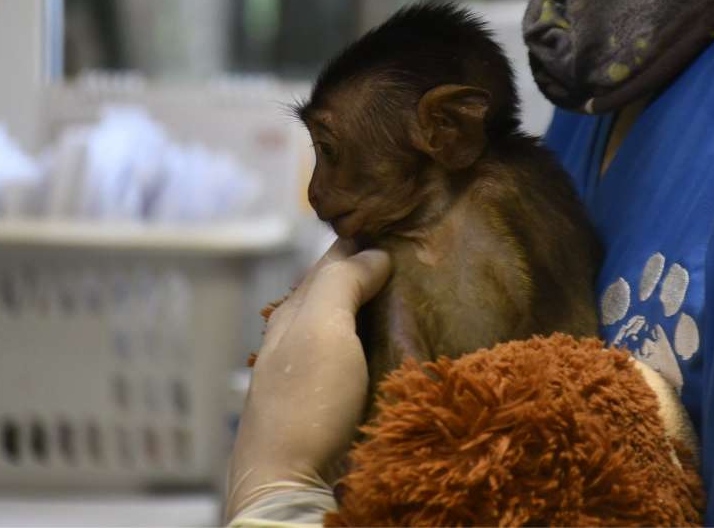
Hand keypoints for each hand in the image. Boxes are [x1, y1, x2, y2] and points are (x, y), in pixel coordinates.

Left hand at [225, 238, 392, 521]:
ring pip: (353, 332)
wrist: (290, 488)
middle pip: (341, 297)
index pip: (330, 263)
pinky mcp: (333, 414)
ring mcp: (316, 381)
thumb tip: (373, 252)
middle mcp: (300, 343)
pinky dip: (385, 352)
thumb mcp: (321, 328)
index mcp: (292, 316)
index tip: (400, 226)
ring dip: (383, 316)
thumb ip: (341, 283)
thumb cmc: (304, 404)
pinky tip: (407, 354)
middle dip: (374, 276)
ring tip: (424, 302)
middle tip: (420, 261)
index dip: (361, 242)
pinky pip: (364, 368)